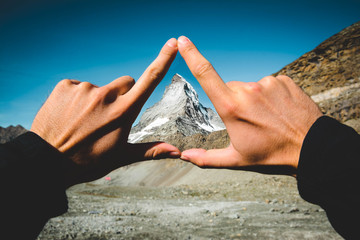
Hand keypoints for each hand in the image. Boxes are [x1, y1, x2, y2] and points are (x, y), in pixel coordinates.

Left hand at [31, 38, 179, 185]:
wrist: (46, 161)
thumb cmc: (88, 161)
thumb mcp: (121, 156)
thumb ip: (150, 150)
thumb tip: (177, 152)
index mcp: (123, 112)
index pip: (149, 80)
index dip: (163, 60)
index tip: (172, 44)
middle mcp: (106, 96)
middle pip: (125, 83)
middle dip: (123, 94)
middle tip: (108, 116)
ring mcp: (84, 89)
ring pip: (101, 87)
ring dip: (97, 98)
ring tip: (84, 120)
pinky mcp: (65, 86)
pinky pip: (79, 86)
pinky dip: (78, 97)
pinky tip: (70, 114)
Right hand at [177, 36, 322, 174]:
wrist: (311, 148)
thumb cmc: (271, 155)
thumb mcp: (236, 159)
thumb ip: (207, 158)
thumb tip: (184, 156)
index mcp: (231, 107)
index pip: (205, 74)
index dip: (191, 55)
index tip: (182, 41)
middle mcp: (247, 90)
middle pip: (230, 88)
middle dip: (233, 101)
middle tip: (250, 121)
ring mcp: (267, 83)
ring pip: (250, 87)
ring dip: (253, 99)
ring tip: (268, 118)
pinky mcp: (283, 80)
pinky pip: (268, 84)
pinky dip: (270, 95)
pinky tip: (279, 110)